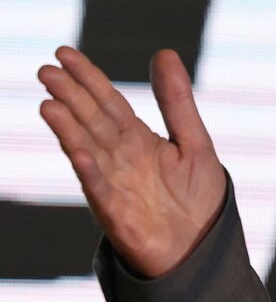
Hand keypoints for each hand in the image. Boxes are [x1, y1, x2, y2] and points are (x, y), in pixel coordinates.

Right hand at [37, 47, 226, 277]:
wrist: (203, 248)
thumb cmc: (198, 197)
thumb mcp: (194, 141)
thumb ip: (177, 101)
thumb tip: (164, 53)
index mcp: (138, 140)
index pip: (107, 102)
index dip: (87, 78)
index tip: (64, 52)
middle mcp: (120, 159)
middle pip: (91, 121)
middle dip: (70, 96)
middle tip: (46, 70)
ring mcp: (115, 185)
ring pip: (88, 150)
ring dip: (68, 129)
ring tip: (49, 103)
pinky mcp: (118, 214)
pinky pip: (101, 190)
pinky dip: (90, 170)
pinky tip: (79, 151)